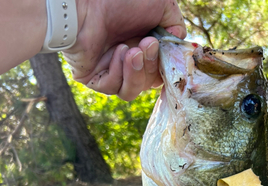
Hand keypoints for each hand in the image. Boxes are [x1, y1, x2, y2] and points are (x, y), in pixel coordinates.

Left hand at [63, 0, 185, 100]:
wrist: (86, 1)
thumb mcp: (161, 6)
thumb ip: (176, 27)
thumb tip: (178, 47)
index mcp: (142, 47)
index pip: (160, 72)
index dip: (167, 69)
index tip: (170, 56)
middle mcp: (127, 61)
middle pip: (148, 83)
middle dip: (151, 66)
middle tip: (148, 44)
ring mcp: (110, 71)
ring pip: (132, 91)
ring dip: (136, 72)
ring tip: (132, 50)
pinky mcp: (94, 79)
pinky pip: (114, 88)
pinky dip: (117, 71)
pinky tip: (115, 51)